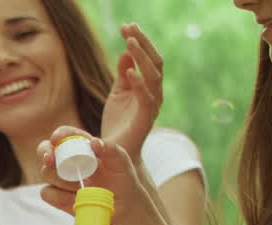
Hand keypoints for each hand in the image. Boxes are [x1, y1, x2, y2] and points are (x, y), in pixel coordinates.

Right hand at [39, 129, 162, 224]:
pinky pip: (47, 193)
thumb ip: (111, 149)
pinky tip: (74, 199)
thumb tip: (93, 142)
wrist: (122, 208)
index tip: (57, 138)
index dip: (58, 134)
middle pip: (45, 151)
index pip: (64, 134)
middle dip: (46, 153)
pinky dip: (59, 196)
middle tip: (51, 159)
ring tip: (81, 186)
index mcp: (81, 147)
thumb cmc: (122, 180)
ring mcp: (60, 179)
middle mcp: (67, 161)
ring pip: (46, 173)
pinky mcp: (57, 197)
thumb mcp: (122, 162)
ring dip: (60, 179)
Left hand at [99, 23, 163, 160]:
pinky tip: (129, 71)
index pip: (147, 58)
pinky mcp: (146, 118)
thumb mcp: (117, 94)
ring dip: (141, 57)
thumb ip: (123, 75)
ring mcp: (152, 105)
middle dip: (142, 42)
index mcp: (148, 85)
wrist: (116, 152)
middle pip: (154, 62)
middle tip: (128, 27)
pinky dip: (139, 83)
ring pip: (152, 75)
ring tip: (128, 42)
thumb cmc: (118, 124)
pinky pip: (146, 97)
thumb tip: (125, 54)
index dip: (139, 41)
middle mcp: (154, 93)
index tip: (126, 26)